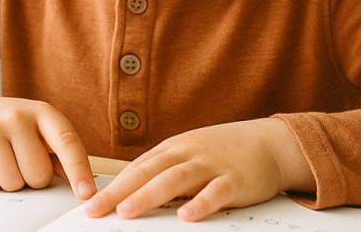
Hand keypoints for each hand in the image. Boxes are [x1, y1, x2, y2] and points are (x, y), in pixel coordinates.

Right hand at [0, 95, 95, 198]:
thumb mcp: (39, 130)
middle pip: (38, 174)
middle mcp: (17, 117)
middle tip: (22, 161)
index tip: (87, 193)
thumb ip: (60, 154)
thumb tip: (83, 185)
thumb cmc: (13, 127)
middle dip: (33, 178)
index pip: (67, 143)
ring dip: (11, 181)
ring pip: (13, 184)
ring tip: (3, 159)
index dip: (78, 170)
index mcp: (43, 112)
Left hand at [83, 117, 314, 221]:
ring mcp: (212, 165)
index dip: (112, 186)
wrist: (270, 143)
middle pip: (148, 172)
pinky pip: (216, 193)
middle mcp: (189, 153)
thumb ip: (165, 171)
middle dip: (119, 192)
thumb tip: (130, 194)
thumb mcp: (191, 155)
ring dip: (149, 195)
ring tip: (128, 211)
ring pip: (176, 179)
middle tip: (96, 210)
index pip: (137, 168)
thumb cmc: (225, 153)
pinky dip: (201, 203)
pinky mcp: (235, 180)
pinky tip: (187, 216)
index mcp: (174, 148)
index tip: (90, 203)